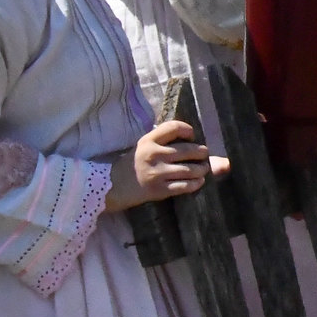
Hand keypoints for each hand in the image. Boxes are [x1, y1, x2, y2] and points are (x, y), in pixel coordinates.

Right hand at [107, 120, 227, 210]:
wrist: (112, 186)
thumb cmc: (133, 164)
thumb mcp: (145, 148)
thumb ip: (166, 143)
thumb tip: (197, 142)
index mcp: (148, 140)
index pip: (174, 127)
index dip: (188, 130)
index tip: (192, 136)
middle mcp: (153, 154)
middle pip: (187, 149)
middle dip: (201, 153)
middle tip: (204, 155)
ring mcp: (156, 173)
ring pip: (189, 169)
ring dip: (202, 169)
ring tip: (203, 169)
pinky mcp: (158, 189)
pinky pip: (184, 186)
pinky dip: (196, 183)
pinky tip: (199, 181)